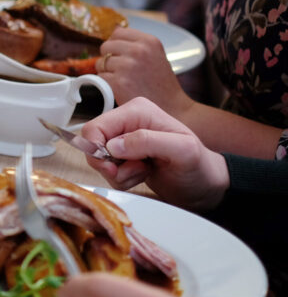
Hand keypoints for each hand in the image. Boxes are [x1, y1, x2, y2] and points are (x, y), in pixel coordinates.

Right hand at [80, 97, 228, 209]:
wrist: (205, 185)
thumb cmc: (200, 167)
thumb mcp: (182, 150)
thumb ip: (148, 142)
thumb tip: (113, 146)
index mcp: (137, 111)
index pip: (95, 128)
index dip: (97, 150)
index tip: (114, 168)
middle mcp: (127, 122)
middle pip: (92, 144)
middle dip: (109, 165)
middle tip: (134, 171)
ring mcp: (124, 140)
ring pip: (98, 160)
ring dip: (118, 174)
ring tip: (142, 172)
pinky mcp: (124, 156)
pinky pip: (106, 170)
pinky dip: (121, 179)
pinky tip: (140, 175)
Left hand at [97, 26, 192, 114]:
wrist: (170, 107)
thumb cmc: (160, 83)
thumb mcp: (154, 55)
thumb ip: (135, 44)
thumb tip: (113, 31)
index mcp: (148, 41)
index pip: (117, 32)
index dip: (115, 44)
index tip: (121, 54)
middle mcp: (138, 50)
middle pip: (105, 46)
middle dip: (109, 58)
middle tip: (121, 70)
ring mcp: (127, 66)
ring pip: (100, 63)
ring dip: (107, 72)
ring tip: (124, 80)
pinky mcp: (118, 82)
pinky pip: (100, 77)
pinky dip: (106, 84)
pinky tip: (120, 89)